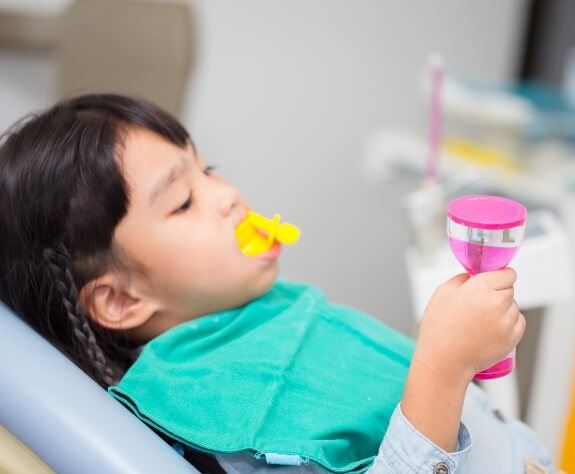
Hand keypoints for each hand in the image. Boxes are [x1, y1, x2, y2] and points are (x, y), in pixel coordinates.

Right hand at [415, 267, 525, 382]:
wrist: (444, 360)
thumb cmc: (439, 327)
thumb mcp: (442, 293)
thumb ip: (461, 279)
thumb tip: (473, 276)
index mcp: (480, 287)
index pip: (507, 273)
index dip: (499, 276)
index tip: (492, 281)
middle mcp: (497, 303)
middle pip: (510, 289)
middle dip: (498, 293)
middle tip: (480, 304)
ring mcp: (506, 321)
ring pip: (514, 307)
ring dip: (503, 309)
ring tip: (482, 320)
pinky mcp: (512, 338)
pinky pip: (518, 323)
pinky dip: (509, 324)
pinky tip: (491, 329)